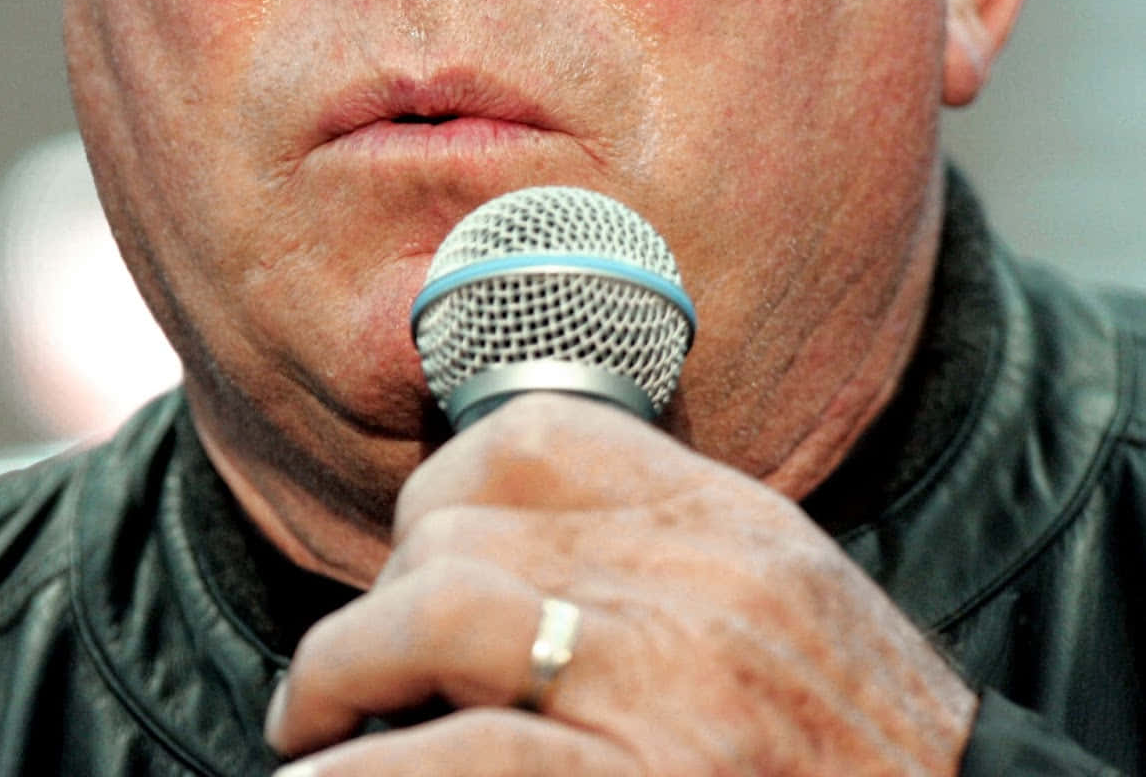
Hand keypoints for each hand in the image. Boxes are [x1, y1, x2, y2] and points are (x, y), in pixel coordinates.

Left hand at [265, 395, 976, 773]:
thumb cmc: (860, 748)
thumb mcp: (783, 601)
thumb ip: (660, 550)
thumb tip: (505, 539)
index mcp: (727, 523)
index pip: (533, 432)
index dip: (440, 486)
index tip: (408, 550)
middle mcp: (692, 585)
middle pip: (463, 525)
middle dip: (376, 598)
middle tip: (347, 672)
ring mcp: (662, 689)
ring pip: (432, 614)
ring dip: (338, 674)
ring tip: (313, 729)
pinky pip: (449, 758)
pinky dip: (360, 775)